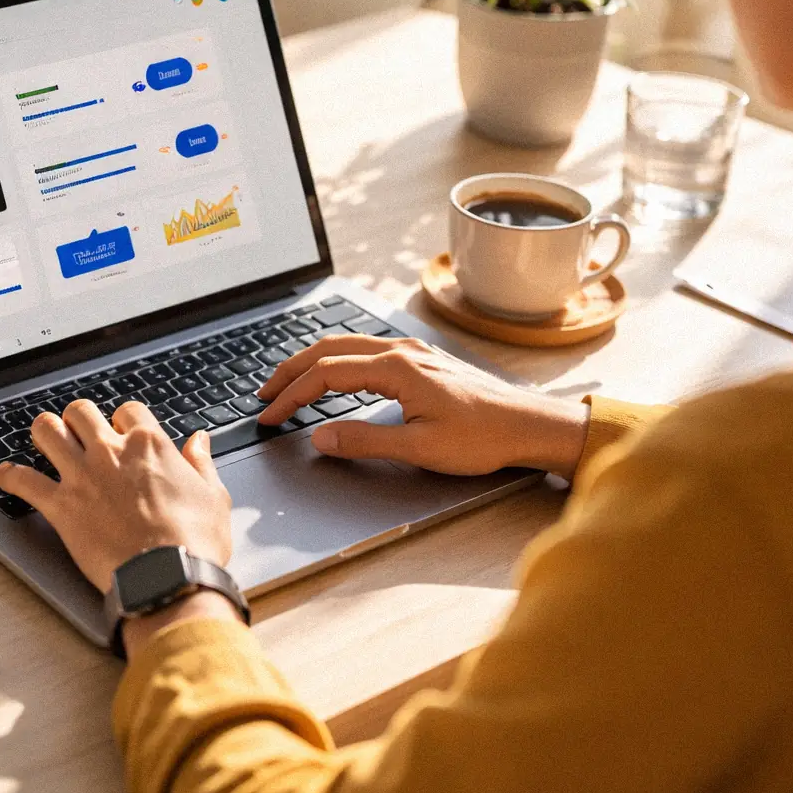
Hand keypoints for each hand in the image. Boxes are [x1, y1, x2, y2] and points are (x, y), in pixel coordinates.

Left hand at [0, 400, 232, 593]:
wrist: (167, 578)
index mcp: (149, 445)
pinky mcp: (60, 506)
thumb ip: (202, 465)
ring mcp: (82, 477)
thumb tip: (199, 442)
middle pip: (80, 411)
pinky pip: (22, 481)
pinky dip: (11, 477)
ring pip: (47, 431)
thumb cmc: (194, 543)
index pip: (128, 410)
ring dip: (45, 433)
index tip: (124, 434)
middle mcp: (110, 453)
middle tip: (81, 433)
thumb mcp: (213, 497)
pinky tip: (8, 477)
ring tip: (47, 441)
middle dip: (80, 419)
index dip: (124, 420)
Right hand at [255, 335, 590, 475]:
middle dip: (291, 371)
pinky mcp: (422, 359)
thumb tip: (319, 436)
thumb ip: (363, 440)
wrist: (528, 424)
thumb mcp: (418, 448)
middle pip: (328, 350)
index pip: (325, 375)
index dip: (291, 396)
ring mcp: (413, 351)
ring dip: (312, 361)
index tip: (270, 416)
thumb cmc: (482, 437)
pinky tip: (336, 372)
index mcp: (396, 369)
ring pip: (347, 345)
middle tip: (264, 394)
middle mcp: (401, 351)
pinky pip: (367, 349)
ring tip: (289, 381)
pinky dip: (337, 359)